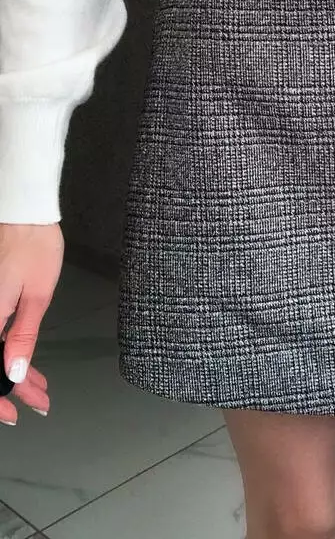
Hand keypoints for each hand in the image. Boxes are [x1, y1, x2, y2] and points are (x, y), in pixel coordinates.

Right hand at [0, 222, 62, 424]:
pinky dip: (8, 351)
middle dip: (8, 388)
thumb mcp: (36, 295)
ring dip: (10, 371)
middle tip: (33, 402)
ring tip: (37, 387)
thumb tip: (14, 372)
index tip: (12, 411)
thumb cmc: (33, 245)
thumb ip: (23, 336)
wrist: (25, 212)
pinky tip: (24, 361)